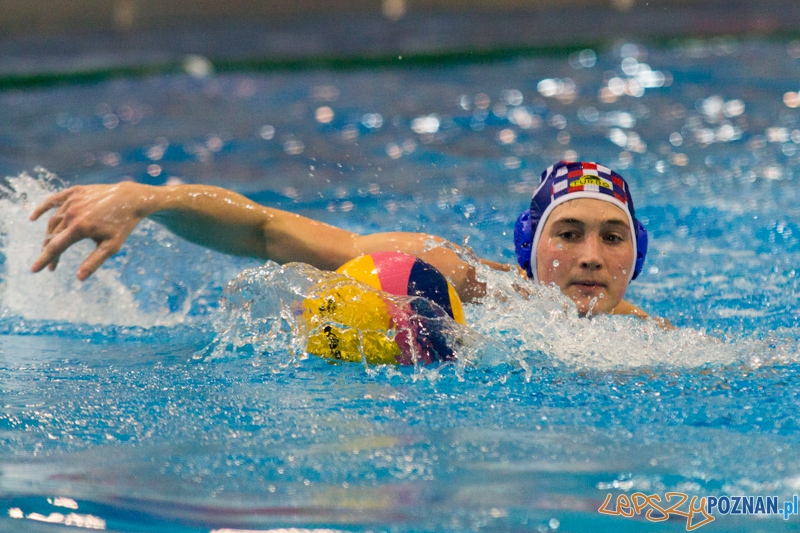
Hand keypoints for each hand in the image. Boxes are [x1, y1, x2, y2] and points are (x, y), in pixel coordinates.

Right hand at [29, 182, 150, 279]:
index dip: (44, 259)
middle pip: (53, 236)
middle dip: (50, 252)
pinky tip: (33, 218)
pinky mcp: (74, 192)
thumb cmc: (122, 225)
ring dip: (49, 235)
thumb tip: (79, 278)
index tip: (34, 270)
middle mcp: (72, 213)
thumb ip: (94, 261)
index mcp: (80, 227)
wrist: (131, 199)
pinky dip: (42, 208)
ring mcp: (72, 201)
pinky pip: (54, 200)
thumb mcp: (112, 246)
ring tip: (49, 248)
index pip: (55, 247)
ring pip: (54, 221)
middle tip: (52, 265)